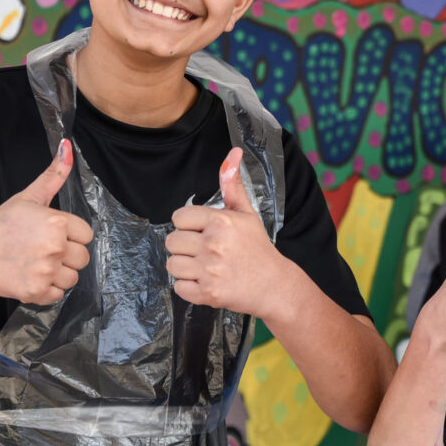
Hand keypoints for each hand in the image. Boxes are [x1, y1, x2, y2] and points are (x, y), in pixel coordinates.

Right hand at [0, 139, 92, 303]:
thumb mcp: (28, 197)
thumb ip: (53, 175)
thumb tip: (67, 146)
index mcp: (57, 223)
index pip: (86, 235)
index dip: (70, 235)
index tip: (50, 235)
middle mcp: (54, 247)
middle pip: (83, 258)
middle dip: (66, 256)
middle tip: (41, 250)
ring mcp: (46, 272)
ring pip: (73, 278)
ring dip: (58, 274)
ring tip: (35, 263)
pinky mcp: (36, 292)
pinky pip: (58, 295)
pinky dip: (46, 290)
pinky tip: (30, 276)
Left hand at [166, 148, 289, 313]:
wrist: (274, 285)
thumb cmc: (257, 248)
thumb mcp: (246, 213)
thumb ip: (232, 184)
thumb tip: (233, 152)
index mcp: (220, 221)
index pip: (178, 218)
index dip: (188, 226)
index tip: (202, 232)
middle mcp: (213, 244)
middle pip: (171, 241)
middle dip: (184, 247)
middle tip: (204, 251)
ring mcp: (209, 270)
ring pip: (172, 265)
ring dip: (185, 267)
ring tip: (204, 267)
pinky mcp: (207, 293)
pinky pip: (179, 288)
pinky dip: (189, 287)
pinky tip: (206, 282)